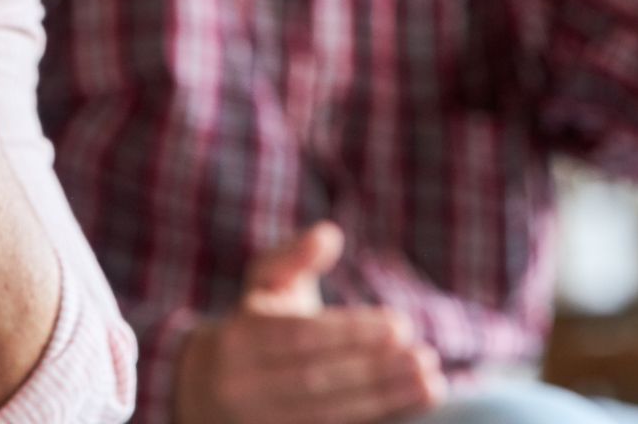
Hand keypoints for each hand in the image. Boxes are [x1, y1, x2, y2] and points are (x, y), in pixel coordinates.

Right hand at [175, 223, 446, 423]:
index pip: (301, 337)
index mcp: (240, 338)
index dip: (352, 333)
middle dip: (375, 369)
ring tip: (430, 383)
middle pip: (317, 380)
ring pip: (326, 414)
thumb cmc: (254, 324)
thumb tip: (330, 234)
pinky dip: (372, 420)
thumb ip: (295, 255)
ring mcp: (257, 422)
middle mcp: (242, 385)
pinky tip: (409, 403)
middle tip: (424, 357)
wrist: (206, 389)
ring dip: (384, 399)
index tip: (401, 325)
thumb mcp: (265, 282)